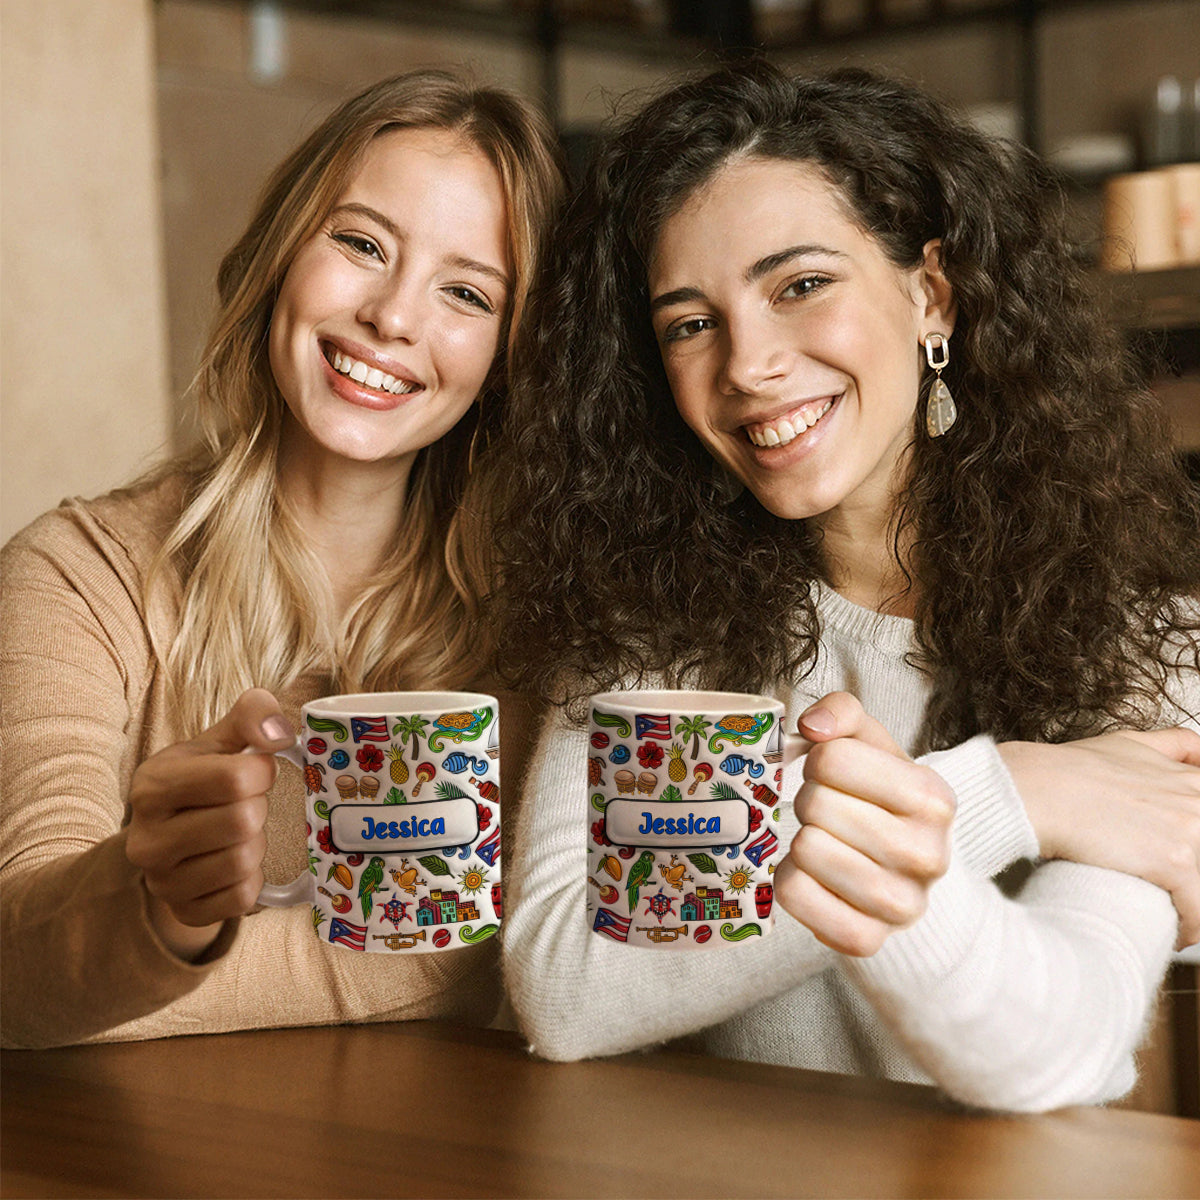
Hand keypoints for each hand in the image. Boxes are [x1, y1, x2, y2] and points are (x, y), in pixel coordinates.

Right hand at [126, 688, 293, 958]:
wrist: (170, 837)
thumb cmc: (202, 781)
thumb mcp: (220, 740)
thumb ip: (251, 716)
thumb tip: (280, 732)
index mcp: (152, 786)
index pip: (234, 778)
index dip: (261, 772)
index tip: (256, 771)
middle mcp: (147, 839)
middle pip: (242, 821)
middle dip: (258, 808)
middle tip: (246, 805)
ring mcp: (161, 882)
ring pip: (244, 861)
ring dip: (256, 843)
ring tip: (239, 833)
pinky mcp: (184, 912)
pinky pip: (243, 898)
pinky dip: (252, 879)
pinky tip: (235, 862)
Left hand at [774, 692, 955, 956]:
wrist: (905, 871)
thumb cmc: (879, 798)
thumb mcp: (871, 745)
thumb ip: (843, 712)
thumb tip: (812, 726)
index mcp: (933, 797)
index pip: (831, 758)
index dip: (819, 761)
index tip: (833, 774)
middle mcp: (928, 854)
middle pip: (815, 805)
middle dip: (809, 801)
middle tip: (827, 812)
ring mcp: (902, 905)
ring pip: (805, 850)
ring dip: (800, 840)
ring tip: (823, 841)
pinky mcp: (867, 940)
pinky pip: (794, 895)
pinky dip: (790, 880)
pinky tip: (814, 876)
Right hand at [1000, 728, 1199, 948]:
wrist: (1037, 789)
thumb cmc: (1068, 770)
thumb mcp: (1126, 743)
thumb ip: (1171, 745)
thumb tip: (1195, 752)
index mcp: (1192, 780)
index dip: (1194, 846)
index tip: (1185, 864)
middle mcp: (1198, 801)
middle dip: (1194, 879)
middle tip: (1172, 890)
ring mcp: (1191, 830)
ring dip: (1194, 907)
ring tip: (1174, 918)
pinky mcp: (1176, 861)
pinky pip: (1199, 912)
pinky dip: (1189, 929)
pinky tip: (1173, 932)